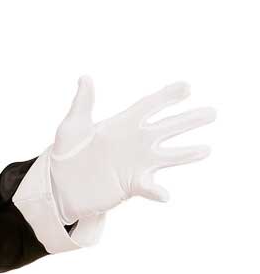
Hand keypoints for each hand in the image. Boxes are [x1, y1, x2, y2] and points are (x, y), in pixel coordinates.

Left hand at [49, 78, 214, 223]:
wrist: (61, 185)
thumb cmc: (66, 153)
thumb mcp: (71, 127)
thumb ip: (82, 104)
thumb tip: (85, 78)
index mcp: (123, 123)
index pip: (150, 105)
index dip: (168, 96)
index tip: (187, 87)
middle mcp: (136, 142)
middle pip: (168, 127)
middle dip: (189, 120)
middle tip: (212, 113)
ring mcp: (137, 164)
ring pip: (167, 156)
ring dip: (186, 154)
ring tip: (206, 149)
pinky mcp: (132, 185)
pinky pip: (149, 187)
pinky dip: (157, 191)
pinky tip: (164, 195)